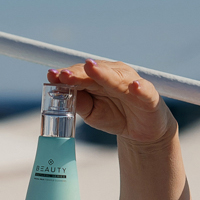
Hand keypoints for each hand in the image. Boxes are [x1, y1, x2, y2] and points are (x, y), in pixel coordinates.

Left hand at [48, 60, 175, 145]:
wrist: (143, 130)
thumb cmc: (116, 116)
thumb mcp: (92, 113)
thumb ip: (79, 103)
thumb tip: (61, 93)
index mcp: (99, 78)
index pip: (80, 74)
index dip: (66, 74)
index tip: (51, 75)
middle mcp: (115, 75)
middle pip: (95, 72)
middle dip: (79, 73)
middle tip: (64, 74)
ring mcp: (132, 84)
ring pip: (116, 77)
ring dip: (103, 73)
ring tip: (90, 68)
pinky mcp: (149, 96)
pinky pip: (144, 91)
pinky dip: (139, 88)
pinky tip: (133, 86)